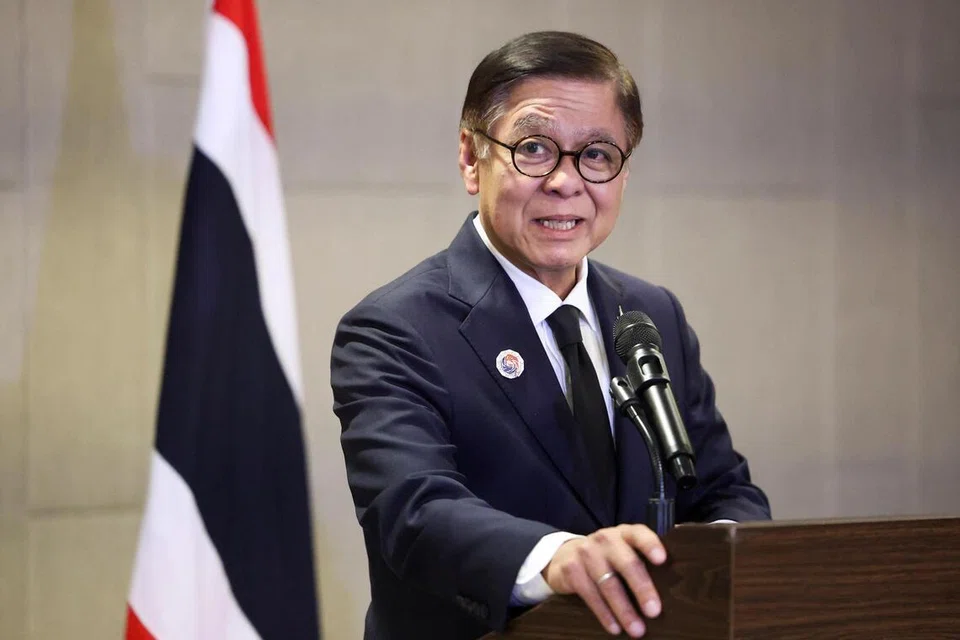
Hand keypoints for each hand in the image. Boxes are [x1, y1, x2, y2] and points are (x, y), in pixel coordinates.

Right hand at [541, 524, 665, 637]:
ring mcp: (586, 552)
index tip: (662, 559)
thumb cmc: (608, 558)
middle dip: (641, 588)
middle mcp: (605, 539)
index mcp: (624, 534)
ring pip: (608, 584)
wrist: (567, 555)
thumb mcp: (624, 552)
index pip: (639, 534)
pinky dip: (604, 614)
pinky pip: (590, 594)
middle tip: (654, 611)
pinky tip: (614, 627)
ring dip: (624, 610)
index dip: (650, 545)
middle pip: (626, 563)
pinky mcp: (571, 569)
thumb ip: (642, 561)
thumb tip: (673, 590)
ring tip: (637, 630)